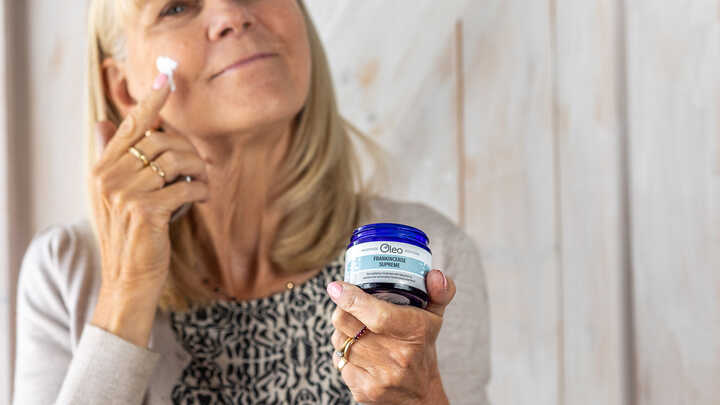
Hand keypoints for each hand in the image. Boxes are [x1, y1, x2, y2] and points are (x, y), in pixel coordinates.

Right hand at [89, 73, 208, 346]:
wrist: (128, 279)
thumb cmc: (130, 236)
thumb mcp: (116, 195)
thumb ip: (113, 159)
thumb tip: (104, 122)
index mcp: (102, 169)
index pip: (128, 127)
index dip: (150, 104)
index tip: (166, 81)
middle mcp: (109, 177)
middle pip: (160, 141)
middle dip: (188, 149)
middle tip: (200, 165)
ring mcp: (125, 194)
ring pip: (174, 160)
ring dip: (197, 169)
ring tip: (202, 182)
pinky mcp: (145, 211)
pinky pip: (184, 186)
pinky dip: (200, 189)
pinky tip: (201, 197)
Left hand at [327, 269, 454, 403]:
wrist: (419, 395)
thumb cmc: (422, 348)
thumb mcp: (435, 318)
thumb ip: (438, 292)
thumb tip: (435, 274)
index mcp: (414, 333)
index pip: (378, 315)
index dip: (352, 299)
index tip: (337, 287)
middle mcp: (396, 356)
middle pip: (347, 323)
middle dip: (341, 309)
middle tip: (347, 302)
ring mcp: (379, 376)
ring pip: (339, 340)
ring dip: (342, 330)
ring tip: (356, 327)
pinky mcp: (363, 390)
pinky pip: (339, 361)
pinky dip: (343, 352)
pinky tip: (357, 350)